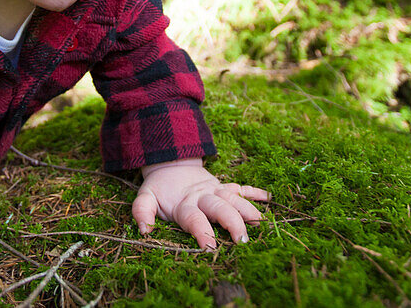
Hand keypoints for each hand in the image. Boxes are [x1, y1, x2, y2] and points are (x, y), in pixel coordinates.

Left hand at [131, 158, 268, 250]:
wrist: (171, 164)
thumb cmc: (159, 189)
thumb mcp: (145, 197)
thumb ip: (142, 211)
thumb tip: (144, 229)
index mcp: (184, 204)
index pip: (194, 219)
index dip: (201, 231)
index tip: (210, 247)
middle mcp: (202, 197)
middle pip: (220, 208)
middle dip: (232, 223)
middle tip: (242, 239)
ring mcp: (215, 190)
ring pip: (234, 198)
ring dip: (248, 209)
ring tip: (261, 222)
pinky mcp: (223, 186)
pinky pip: (241, 187)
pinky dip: (254, 192)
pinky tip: (268, 198)